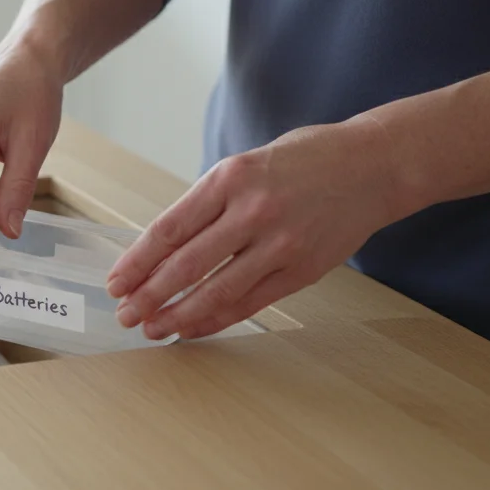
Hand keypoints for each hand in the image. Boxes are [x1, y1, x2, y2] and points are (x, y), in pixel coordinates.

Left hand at [107, 119, 408, 339]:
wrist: (374, 165)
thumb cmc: (305, 160)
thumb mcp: (246, 164)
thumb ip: (209, 203)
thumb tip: (163, 250)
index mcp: (230, 177)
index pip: (169, 229)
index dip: (137, 261)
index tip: (115, 282)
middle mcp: (253, 210)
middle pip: (186, 264)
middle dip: (148, 295)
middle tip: (124, 314)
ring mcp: (280, 243)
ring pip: (216, 290)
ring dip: (177, 315)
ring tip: (152, 328)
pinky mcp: (302, 270)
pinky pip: (249, 303)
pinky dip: (216, 319)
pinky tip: (192, 328)